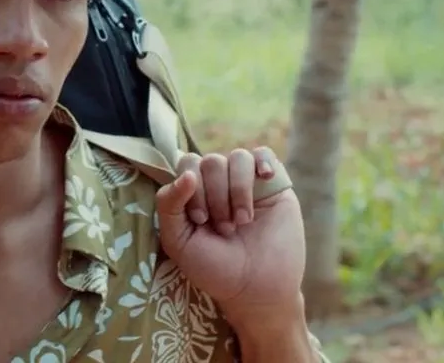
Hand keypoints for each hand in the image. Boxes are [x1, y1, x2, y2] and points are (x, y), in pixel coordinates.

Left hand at [155, 147, 305, 327]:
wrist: (256, 289)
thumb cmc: (214, 268)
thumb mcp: (178, 240)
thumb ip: (169, 204)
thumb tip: (187, 173)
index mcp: (193, 192)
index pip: (186, 165)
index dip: (191, 188)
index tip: (200, 220)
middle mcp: (218, 183)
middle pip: (210, 161)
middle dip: (215, 195)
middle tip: (224, 228)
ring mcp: (246, 182)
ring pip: (237, 157)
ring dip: (238, 190)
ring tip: (243, 221)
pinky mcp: (274, 186)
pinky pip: (264, 154)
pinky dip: (263, 162)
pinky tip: (264, 180)